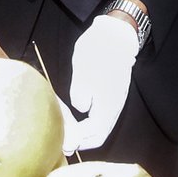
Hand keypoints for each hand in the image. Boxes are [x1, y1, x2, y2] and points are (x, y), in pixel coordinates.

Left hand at [64, 14, 138, 153]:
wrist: (115, 34)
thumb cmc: (98, 52)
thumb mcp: (82, 73)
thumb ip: (80, 95)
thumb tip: (80, 107)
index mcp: (107, 105)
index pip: (94, 134)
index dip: (77, 140)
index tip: (62, 140)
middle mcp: (114, 106)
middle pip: (99, 134)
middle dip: (81, 141)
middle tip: (63, 142)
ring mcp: (114, 100)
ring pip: (101, 126)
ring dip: (85, 133)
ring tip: (68, 132)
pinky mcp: (112, 94)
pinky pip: (102, 116)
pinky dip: (89, 122)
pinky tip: (77, 118)